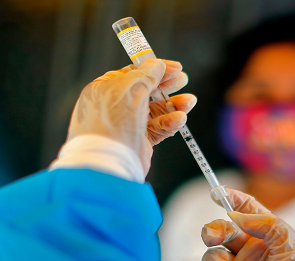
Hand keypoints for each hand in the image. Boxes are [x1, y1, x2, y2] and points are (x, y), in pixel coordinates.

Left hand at [67, 59, 195, 173]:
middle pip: (146, 91)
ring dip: (174, 104)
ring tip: (189, 101)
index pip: (133, 73)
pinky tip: (180, 119)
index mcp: (105, 89)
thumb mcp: (130, 89)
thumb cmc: (111, 124)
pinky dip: (170, 122)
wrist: (109, 162)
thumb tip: (155, 64)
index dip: (154, 68)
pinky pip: (158, 128)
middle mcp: (115, 106)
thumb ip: (145, 75)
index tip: (174, 68)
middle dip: (166, 85)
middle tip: (183, 80)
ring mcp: (128, 124)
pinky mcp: (139, 141)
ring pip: (156, 110)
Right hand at [197, 189, 294, 260]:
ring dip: (214, 259)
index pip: (246, 211)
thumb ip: (266, 225)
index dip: (231, 199)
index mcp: (266, 237)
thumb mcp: (292, 246)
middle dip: (213, 230)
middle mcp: (249, 253)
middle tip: (216, 237)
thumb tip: (237, 215)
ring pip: (209, 255)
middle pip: (220, 231)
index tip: (216, 191)